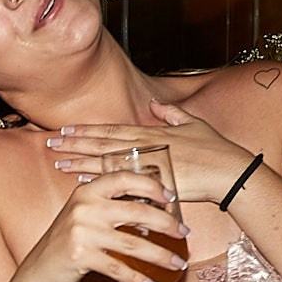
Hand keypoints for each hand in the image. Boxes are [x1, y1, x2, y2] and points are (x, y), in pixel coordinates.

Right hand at [17, 166, 189, 281]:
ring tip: (178, 262)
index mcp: (87, 191)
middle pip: (137, 211)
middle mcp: (84, 207)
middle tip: (184, 233)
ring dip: (161, 255)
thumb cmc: (68, 241)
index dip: (151, 186)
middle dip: (167, 224)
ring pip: (133, 243)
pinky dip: (139, 279)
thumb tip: (153, 207)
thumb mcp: (84, 214)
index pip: (124, 178)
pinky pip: (119, 268)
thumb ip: (109, 205)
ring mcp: (82, 232)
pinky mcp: (82, 257)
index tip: (171, 199)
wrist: (40, 270)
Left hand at [46, 100, 258, 206]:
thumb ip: (171, 114)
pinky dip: (100, 177)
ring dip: (79, 159)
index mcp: (153, 131)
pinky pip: (121, 178)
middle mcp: (146, 143)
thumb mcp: (193, 125)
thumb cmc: (216, 151)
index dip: (87, 129)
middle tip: (48, 142)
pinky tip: (81, 178)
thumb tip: (154, 103)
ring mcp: (148, 160)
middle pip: (102, 141)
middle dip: (75, 142)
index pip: (111, 129)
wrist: (232, 172)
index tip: (66, 129)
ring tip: (56, 161)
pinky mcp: (153, 178)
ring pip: (106, 158)